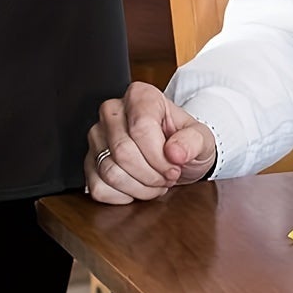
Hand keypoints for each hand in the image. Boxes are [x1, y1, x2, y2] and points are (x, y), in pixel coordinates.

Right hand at [85, 82, 215, 203]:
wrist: (175, 156)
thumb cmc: (185, 142)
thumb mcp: (201, 138)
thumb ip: (193, 141)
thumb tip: (175, 152)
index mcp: (140, 95)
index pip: (140, 128)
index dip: (159, 156)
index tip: (175, 167)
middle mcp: (113, 110)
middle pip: (122, 152)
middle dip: (150, 175)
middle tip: (167, 177)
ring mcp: (97, 136)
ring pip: (109, 171)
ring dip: (138, 188)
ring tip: (155, 183)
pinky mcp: (90, 161)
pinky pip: (98, 187)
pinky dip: (122, 197)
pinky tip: (137, 188)